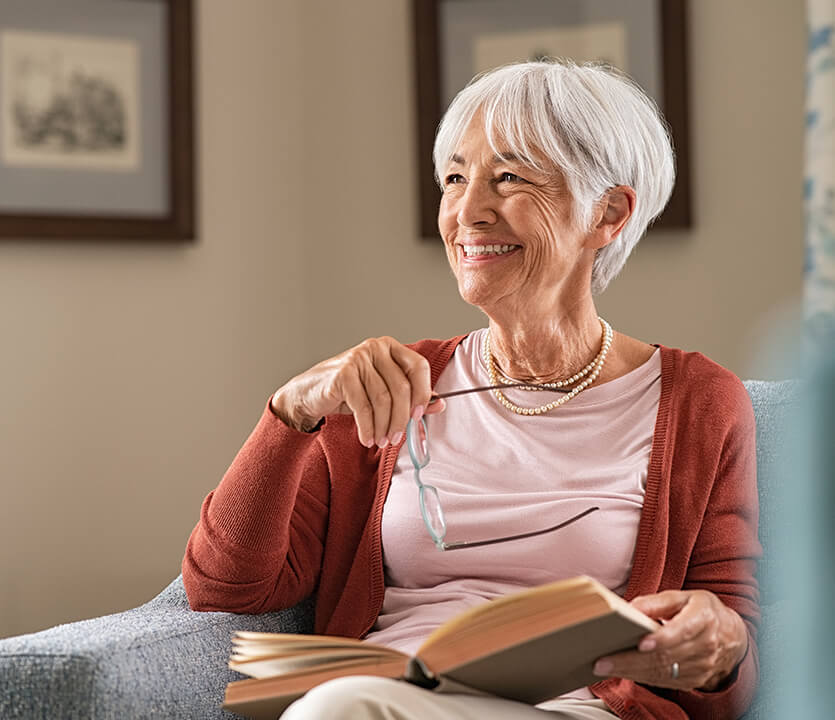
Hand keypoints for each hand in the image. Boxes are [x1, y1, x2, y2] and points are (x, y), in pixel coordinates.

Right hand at [270, 336, 444, 446]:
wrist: (309, 394)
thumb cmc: (349, 392)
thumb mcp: (382, 393)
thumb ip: (411, 397)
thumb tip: (439, 404)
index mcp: (390, 348)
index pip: (419, 366)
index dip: (423, 392)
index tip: (419, 416)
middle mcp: (375, 348)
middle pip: (402, 387)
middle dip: (401, 418)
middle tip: (397, 438)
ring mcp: (358, 358)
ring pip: (383, 400)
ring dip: (384, 426)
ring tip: (381, 441)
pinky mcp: (343, 374)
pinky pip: (364, 407)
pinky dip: (368, 427)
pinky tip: (367, 438)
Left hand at [592, 590, 747, 690]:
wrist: (730, 636)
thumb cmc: (701, 610)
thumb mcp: (684, 596)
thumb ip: (657, 602)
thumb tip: (631, 608)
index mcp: (703, 619)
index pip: (682, 632)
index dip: (662, 639)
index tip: (640, 643)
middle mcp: (705, 647)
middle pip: (665, 656)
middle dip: (631, 660)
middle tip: (603, 660)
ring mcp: (700, 667)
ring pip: (662, 672)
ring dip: (631, 671)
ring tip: (605, 667)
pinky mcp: (693, 680)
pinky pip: (664, 681)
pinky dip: (640, 677)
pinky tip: (621, 672)